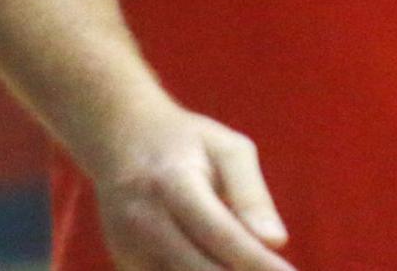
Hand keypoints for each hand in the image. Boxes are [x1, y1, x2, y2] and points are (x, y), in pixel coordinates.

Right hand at [94, 103, 296, 269]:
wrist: (120, 139)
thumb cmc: (186, 142)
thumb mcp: (227, 148)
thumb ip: (251, 193)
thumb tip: (277, 241)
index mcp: (174, 184)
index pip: (222, 235)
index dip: (258, 263)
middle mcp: (145, 222)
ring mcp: (128, 250)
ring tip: (250, 267)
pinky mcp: (125, 267)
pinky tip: (219, 264)